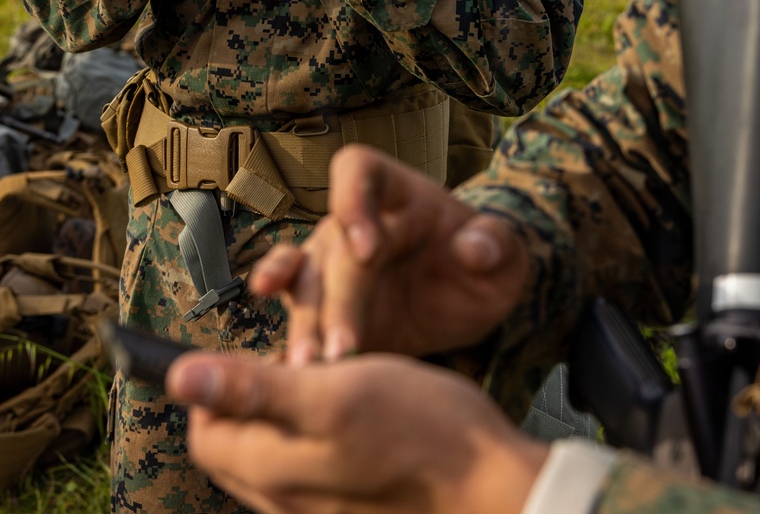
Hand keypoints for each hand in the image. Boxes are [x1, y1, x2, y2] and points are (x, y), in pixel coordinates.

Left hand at [168, 351, 547, 513]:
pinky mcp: (349, 510)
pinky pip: (310, 474)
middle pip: (235, 448)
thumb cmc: (420, 430)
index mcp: (271, 470)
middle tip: (302, 362)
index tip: (266, 351)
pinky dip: (318, 440)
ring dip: (288, 419)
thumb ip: (254, 388)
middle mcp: (284, 503)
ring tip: (335, 384)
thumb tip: (179, 378)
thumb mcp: (333, 391)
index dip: (223, 382)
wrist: (491, 487)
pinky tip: (359, 419)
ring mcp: (318, 513)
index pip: (205, 430)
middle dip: (252, 401)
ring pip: (274, 459)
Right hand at [250, 146, 529, 365]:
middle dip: (336, 300)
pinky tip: (279, 360)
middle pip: (333, 249)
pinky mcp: (326, 307)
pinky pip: (296, 313)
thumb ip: (497, 243)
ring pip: (305, 285)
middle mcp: (355, 223)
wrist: (468, 295)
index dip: (353, 201)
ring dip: (304, 324)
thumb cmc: (484, 261)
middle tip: (342, 348)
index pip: (359, 171)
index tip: (367, 249)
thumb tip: (474, 249)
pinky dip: (286, 330)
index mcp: (399, 194)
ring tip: (305, 366)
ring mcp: (333, 263)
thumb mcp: (507, 252)